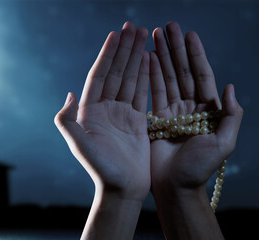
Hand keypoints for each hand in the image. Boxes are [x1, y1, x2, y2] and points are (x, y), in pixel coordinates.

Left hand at [55, 22, 149, 201]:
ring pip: (129, 79)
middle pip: (115, 73)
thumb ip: (67, 121)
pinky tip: (148, 60)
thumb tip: (68, 94)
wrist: (122, 188)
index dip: (107, 55)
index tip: (115, 35)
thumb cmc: (101, 169)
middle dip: (124, 50)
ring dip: (135, 58)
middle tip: (133, 27)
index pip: (98, 76)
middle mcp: (104, 108)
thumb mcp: (80, 145)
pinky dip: (145, 76)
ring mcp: (121, 113)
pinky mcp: (137, 120)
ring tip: (144, 36)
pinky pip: (141, 93)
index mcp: (89, 111)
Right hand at [149, 22, 242, 190]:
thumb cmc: (199, 168)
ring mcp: (172, 112)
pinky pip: (153, 93)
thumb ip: (231, 116)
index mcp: (208, 110)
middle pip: (182, 72)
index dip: (195, 55)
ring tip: (153, 37)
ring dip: (160, 57)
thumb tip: (230, 87)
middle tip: (167, 27)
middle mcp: (190, 107)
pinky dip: (149, 76)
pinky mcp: (156, 119)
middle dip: (174, 49)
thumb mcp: (223, 144)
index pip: (201, 76)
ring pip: (166, 78)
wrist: (174, 186)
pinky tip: (145, 60)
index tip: (188, 34)